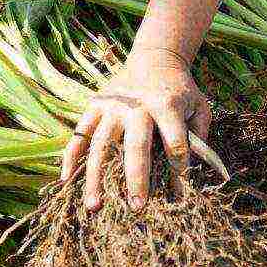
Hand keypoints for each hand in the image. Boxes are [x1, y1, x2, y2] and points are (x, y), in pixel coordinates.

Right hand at [60, 48, 210, 211]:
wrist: (156, 58)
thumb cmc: (181, 90)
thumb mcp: (199, 107)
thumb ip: (200, 137)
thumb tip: (196, 172)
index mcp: (167, 105)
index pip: (175, 142)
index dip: (178, 170)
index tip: (179, 195)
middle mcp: (137, 105)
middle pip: (135, 145)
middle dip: (136, 178)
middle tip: (137, 207)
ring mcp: (112, 106)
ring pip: (101, 144)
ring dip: (96, 177)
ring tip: (94, 206)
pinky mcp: (94, 105)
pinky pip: (79, 133)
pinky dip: (71, 157)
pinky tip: (67, 181)